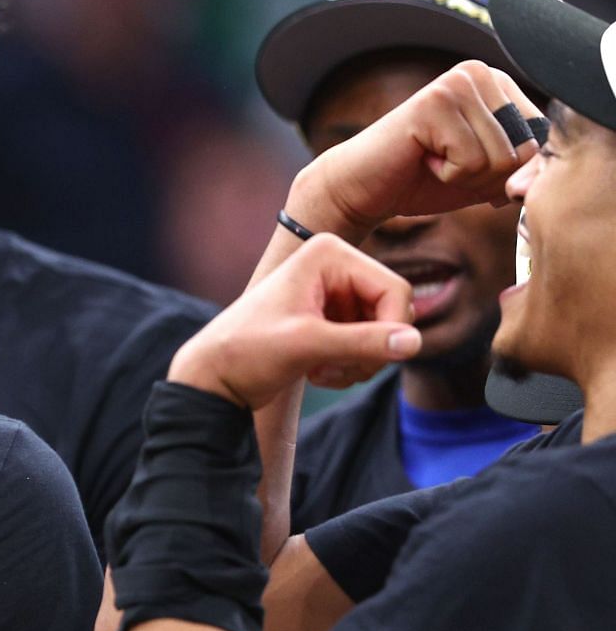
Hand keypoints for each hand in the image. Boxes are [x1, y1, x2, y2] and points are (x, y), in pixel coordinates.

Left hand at [169, 234, 420, 408]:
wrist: (214, 377)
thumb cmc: (247, 352)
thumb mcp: (307, 345)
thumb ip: (363, 342)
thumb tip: (415, 344)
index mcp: (329, 252)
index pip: (395, 290)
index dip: (392, 330)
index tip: (366, 362)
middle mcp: (335, 264)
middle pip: (394, 310)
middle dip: (373, 348)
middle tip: (339, 372)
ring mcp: (334, 291)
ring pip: (383, 330)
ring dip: (361, 360)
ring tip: (324, 373)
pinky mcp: (331, 316)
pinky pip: (367, 341)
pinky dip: (351, 364)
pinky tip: (320, 373)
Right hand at [290, 60, 541, 241]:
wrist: (362, 188)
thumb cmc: (422, 180)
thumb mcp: (486, 175)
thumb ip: (523, 168)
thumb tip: (540, 174)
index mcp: (497, 83)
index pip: (539, 139)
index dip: (505, 169)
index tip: (464, 161)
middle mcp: (479, 73)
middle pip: (524, 148)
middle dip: (486, 174)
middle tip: (444, 162)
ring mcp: (456, 84)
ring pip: (500, 157)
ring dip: (464, 175)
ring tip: (432, 160)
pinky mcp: (435, 103)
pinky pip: (470, 161)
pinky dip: (446, 175)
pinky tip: (421, 159)